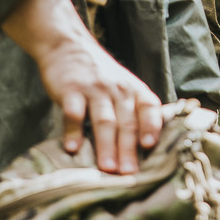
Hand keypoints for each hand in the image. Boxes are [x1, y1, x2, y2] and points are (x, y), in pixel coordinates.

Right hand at [3, 0, 162, 173]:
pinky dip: (73, 131)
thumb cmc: (100, 75)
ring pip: (104, 119)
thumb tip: (149, 149)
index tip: (152, 146)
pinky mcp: (70, 89)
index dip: (152, 125)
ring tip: (107, 168)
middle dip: (129, 149)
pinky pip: (73, 112)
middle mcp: (118, 89)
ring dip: (106, 145)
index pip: (149, 107)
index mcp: (134, 90)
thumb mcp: (123, 86)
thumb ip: (134, 111)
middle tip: (129, 174)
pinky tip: (72, 149)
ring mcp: (94, 88)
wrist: (67, 46)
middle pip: (127, 121)